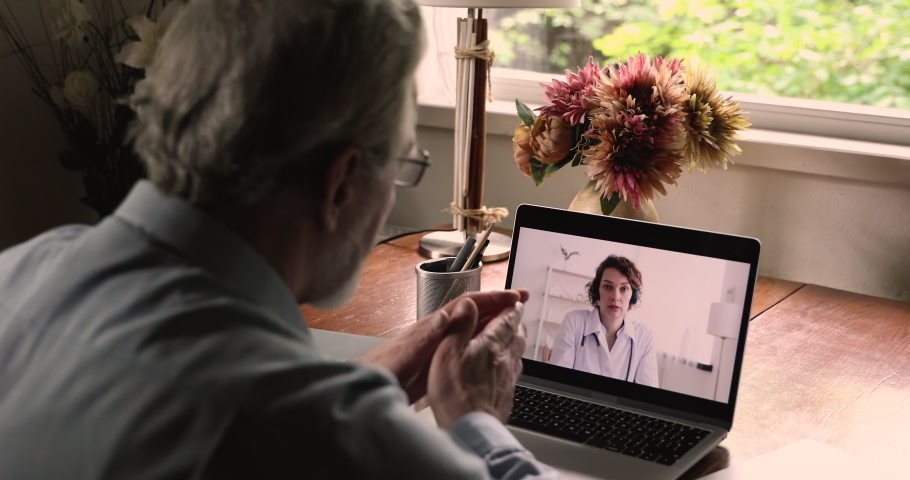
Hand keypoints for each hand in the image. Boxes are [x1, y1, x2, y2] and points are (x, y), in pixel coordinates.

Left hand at [356, 289, 528, 402]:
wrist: (365, 387)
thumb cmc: (382, 370)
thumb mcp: (408, 352)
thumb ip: (429, 334)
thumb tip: (452, 313)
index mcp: (432, 326)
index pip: (468, 305)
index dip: (493, 298)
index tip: (515, 296)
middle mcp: (437, 331)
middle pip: (473, 312)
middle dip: (498, 304)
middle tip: (523, 300)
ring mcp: (438, 345)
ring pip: (472, 328)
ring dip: (493, 321)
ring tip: (514, 320)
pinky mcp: (437, 360)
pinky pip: (466, 345)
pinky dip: (483, 341)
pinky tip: (491, 348)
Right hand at [427, 296, 527, 427]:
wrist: (471, 428)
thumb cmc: (456, 393)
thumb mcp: (448, 351)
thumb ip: (460, 325)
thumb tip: (469, 303)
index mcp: (491, 346)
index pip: (506, 321)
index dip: (511, 309)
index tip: (516, 301)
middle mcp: (504, 360)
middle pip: (516, 337)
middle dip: (516, 324)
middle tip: (516, 317)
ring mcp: (507, 380)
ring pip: (517, 355)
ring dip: (517, 343)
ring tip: (514, 338)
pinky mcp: (505, 397)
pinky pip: (514, 375)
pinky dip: (512, 366)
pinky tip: (507, 371)